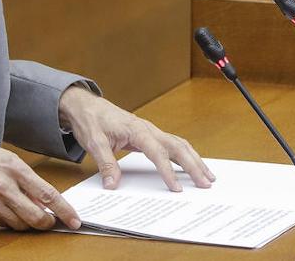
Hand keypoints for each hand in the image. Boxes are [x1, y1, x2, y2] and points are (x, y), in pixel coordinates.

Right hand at [0, 138, 80, 230]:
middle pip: (36, 217)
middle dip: (48, 223)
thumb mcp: (7, 159)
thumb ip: (26, 179)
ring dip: (29, 224)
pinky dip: (11, 222)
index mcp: (16, 169)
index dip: (65, 211)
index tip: (75, 219)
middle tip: (52, 222)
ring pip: (21, 225)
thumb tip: (43, 199)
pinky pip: (3, 225)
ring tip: (29, 215)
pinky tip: (9, 212)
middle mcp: (5, 188)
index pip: (48, 195)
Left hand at [58, 85, 215, 191]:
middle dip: (193, 165)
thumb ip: (106, 163)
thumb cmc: (91, 120)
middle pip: (177, 147)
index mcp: (137, 130)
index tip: (175, 188)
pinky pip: (172, 144)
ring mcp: (151, 131)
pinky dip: (185, 155)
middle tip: (206, 183)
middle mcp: (148, 129)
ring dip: (194, 159)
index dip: (167, 171)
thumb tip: (112, 184)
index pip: (157, 152)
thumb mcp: (94, 142)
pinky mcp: (149, 134)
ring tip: (207, 175)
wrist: (87, 105)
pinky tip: (191, 164)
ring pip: (179, 144)